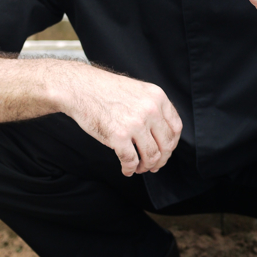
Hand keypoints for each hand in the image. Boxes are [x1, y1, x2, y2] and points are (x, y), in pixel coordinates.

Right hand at [59, 66, 182, 176]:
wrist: (81, 87)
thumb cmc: (106, 90)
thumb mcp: (139, 91)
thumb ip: (153, 108)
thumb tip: (162, 136)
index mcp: (158, 97)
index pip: (176, 128)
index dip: (172, 144)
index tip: (165, 151)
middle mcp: (150, 110)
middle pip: (166, 145)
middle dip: (161, 160)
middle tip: (154, 166)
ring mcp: (135, 123)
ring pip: (151, 156)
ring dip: (146, 166)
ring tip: (139, 168)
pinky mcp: (118, 136)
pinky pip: (131, 160)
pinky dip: (130, 169)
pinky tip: (127, 169)